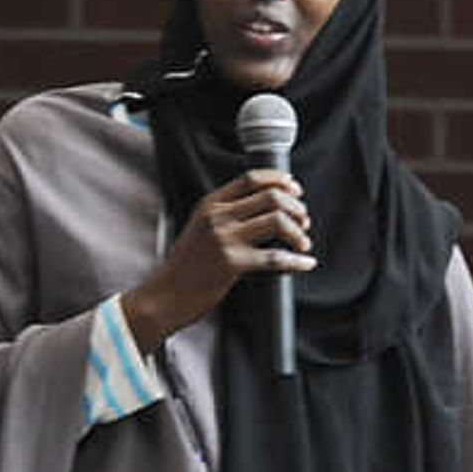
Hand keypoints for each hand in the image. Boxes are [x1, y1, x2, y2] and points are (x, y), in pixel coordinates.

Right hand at [120, 170, 312, 347]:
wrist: (166, 293)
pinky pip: (276, 258)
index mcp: (211, 203)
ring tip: (303, 244)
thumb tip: (269, 207)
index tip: (296, 190)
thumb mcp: (202, 227)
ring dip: (298, 232)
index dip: (280, 181)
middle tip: (303, 223)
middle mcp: (217, 216)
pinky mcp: (232, 263)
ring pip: (277, 222)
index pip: (251, 178)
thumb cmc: (189, 263)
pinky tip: (306, 263)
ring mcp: (224, 238)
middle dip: (296, 209)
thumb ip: (229, 213)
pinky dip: (297, 261)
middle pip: (271, 198)